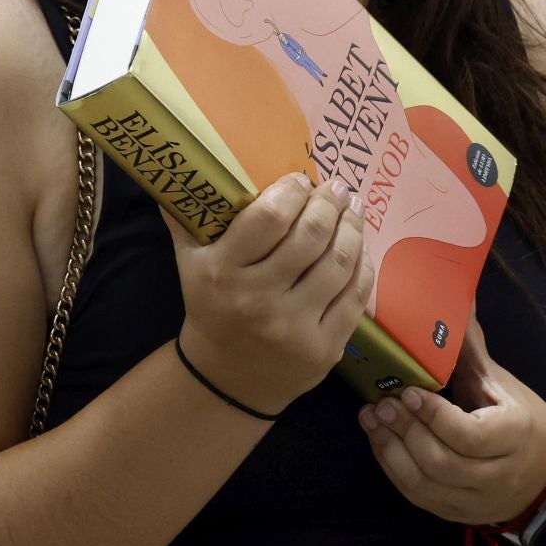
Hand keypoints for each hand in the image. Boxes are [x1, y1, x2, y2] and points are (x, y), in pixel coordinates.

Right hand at [166, 173, 372, 415]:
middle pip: (311, 236)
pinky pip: (356, 296)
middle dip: (330, 203)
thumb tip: (182, 166)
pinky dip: (363, 264)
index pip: (269, 218)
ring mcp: (294, 327)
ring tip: (353, 208)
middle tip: (337, 188)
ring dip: (353, 227)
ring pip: (339, 262)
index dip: (293, 191)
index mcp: (223, 273)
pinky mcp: (324, 348)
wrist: (224, 379)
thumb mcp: (190, 264)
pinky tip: (360, 247)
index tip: (301, 180)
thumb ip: (187, 217)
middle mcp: (258, 300)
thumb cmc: (212, 308)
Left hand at [358, 317, 545, 526]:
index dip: (434, 416)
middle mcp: (499, 474)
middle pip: (443, 464)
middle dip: (406, 433)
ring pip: (427, 487)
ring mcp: (479, 501)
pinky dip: (395, 471)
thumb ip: (470, 350)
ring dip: (392, 453)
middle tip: (381, 404)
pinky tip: (380, 443)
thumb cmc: (521, 417)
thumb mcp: (503, 383)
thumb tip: (452, 299)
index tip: (408, 390)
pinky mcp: (461, 515)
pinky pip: (421, 499)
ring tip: (373, 420)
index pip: (469, 435)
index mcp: (516, 435)